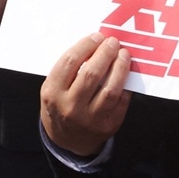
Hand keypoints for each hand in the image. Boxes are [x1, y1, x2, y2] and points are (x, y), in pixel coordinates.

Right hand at [40, 33, 131, 156]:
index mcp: (52, 93)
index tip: (97, 37)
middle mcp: (70, 106)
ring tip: (123, 54)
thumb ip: (69, 71)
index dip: (86, 45)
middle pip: (91, 73)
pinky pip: (121, 100)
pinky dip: (126, 84)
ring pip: (111, 87)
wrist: (67, 141)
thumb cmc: (60, 106)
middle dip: (105, 53)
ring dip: (120, 66)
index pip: (70, 62)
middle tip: (113, 42)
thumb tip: (95, 46)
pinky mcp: (108, 125)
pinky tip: (126, 73)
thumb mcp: (53, 89)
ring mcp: (90, 118)